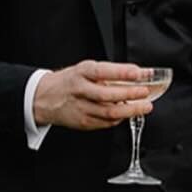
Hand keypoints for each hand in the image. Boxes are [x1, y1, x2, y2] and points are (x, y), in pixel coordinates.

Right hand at [33, 60, 152, 131]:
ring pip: (108, 112)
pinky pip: (106, 122)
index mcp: (81, 73)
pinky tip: (128, 113)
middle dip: (130, 94)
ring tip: (144, 106)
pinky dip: (120, 118)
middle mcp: (80, 90)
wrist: (45, 98)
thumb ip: (111, 72)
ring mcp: (81, 108)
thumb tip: (140, 74)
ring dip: (130, 110)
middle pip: (106, 95)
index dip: (121, 72)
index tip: (138, 73)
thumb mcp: (86, 70)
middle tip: (145, 92)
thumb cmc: (71, 81)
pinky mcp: (83, 122)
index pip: (102, 71)